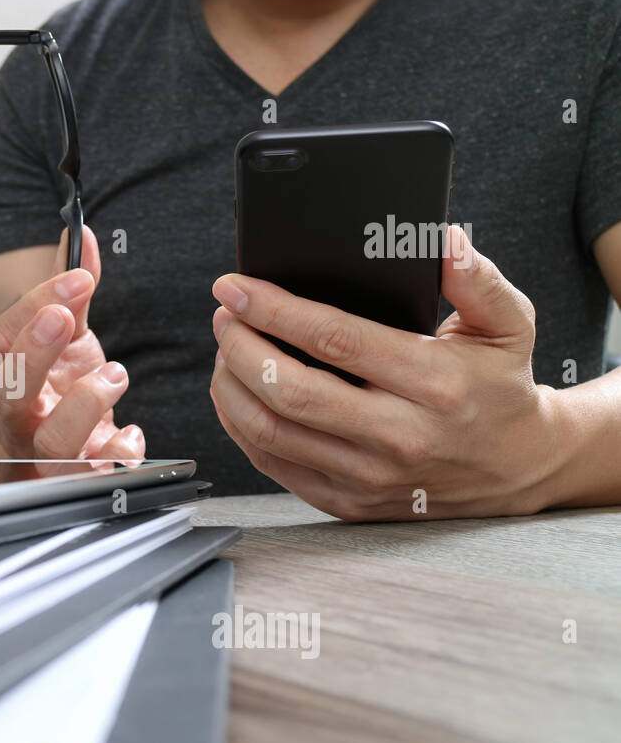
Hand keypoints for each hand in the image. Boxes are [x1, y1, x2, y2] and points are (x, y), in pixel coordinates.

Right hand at [0, 225, 143, 482]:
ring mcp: (46, 455)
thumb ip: (71, 290)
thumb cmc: (58, 392)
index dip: (35, 306)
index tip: (77, 279)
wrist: (60, 457)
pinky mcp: (81, 479)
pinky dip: (118, 453)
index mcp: (2, 377)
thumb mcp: (64, 337)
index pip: (2, 339)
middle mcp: (15, 419)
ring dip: (85, 404)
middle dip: (36, 351)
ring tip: (116, 375)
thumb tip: (82, 234)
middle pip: (11, 392)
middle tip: (65, 317)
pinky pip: (98, 476)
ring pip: (52, 443)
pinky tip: (131, 432)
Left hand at [209, 225, 564, 519]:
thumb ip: (477, 279)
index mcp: (435, 384)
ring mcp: (369, 477)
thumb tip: (442, 239)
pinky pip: (273, 464)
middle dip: (240, 346)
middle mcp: (399, 437)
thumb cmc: (500, 385)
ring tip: (225, 348)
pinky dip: (240, 425)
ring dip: (231, 385)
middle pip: (289, 390)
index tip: (238, 287)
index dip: (274, 310)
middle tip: (224, 315)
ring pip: (270, 432)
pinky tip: (235, 392)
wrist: (518, 467)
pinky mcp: (347, 502)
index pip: (334, 339)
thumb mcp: (509, 323)